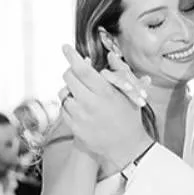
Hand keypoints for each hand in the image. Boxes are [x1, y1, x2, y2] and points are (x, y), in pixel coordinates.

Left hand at [60, 45, 150, 166]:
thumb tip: (110, 55)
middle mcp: (90, 103)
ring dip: (69, 89)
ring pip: (63, 94)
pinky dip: (69, 105)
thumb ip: (120, 72)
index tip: (65, 47)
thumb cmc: (130, 117)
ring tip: (80, 93)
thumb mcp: (130, 93)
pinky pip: (63, 110)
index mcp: (105, 92)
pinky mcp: (75, 128)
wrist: (127, 147)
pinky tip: (79, 107)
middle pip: (69, 78)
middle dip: (70, 71)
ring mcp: (80, 117)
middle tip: (76, 72)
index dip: (72, 56)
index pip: (82, 70)